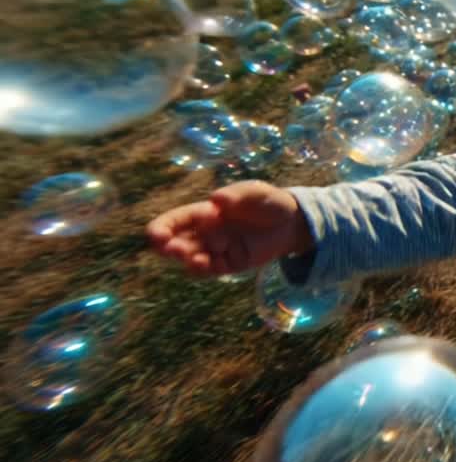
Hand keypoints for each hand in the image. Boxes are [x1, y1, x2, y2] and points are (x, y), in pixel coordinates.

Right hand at [146, 180, 313, 279]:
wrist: (292, 223)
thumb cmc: (268, 202)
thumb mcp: (256, 192)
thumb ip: (238, 194)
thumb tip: (216, 199)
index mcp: (205, 212)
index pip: (176, 220)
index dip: (163, 227)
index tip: (156, 235)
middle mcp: (206, 232)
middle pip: (178, 242)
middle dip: (170, 246)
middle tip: (171, 247)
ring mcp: (217, 250)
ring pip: (192, 258)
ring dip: (186, 259)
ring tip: (189, 256)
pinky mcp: (230, 264)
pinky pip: (211, 269)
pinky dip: (203, 269)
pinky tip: (201, 265)